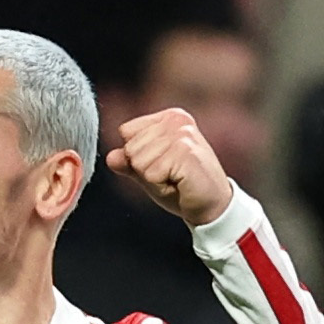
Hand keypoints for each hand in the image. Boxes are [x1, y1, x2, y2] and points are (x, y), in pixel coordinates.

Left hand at [106, 107, 236, 225]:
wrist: (212, 206)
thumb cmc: (183, 187)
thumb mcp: (150, 173)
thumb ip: (130, 163)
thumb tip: (111, 157)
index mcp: (168, 118)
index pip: (126, 132)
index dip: (137, 156)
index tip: (162, 165)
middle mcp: (176, 120)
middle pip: (130, 148)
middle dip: (145, 170)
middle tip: (170, 175)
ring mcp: (182, 134)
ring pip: (139, 161)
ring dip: (154, 178)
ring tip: (175, 179)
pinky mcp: (186, 152)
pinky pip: (151, 173)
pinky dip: (162, 185)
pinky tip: (180, 183)